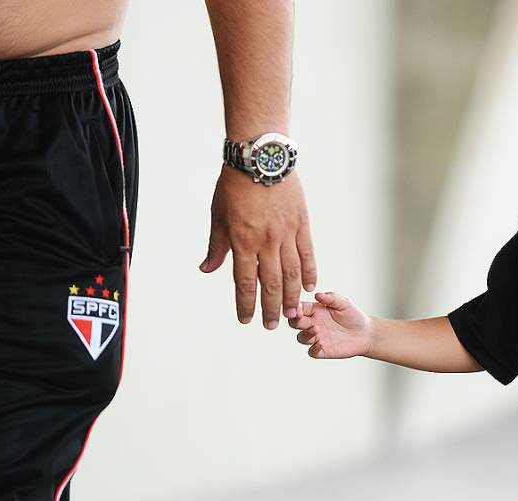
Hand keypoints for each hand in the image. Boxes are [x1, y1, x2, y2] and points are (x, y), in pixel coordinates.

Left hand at [200, 165, 316, 327]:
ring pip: (291, 272)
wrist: (260, 158)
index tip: (246, 319)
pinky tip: (310, 287)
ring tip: (292, 312)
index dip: (245, 303)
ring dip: (291, 296)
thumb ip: (217, 245)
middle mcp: (266, 241)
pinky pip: (307, 253)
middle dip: (270, 307)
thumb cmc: (235, 185)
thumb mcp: (218, 216)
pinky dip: (310, 272)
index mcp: (242, 241)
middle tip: (271, 325)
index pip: (244, 281)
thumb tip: (207, 268)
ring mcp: (286, 233)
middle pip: (270, 283)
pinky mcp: (301, 224)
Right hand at [288, 292, 371, 358]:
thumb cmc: (354, 316)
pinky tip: (321, 344)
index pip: (300, 308)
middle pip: (295, 323)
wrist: (366, 333)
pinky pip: (312, 352)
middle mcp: (313, 323)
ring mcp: (317, 337)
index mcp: (315, 310)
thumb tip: (317, 294)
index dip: (296, 308)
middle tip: (301, 318)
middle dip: (295, 320)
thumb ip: (331, 298)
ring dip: (305, 334)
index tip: (298, 308)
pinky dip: (313, 349)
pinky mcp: (323, 350)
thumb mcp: (344, 303)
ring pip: (301, 338)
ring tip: (316, 329)